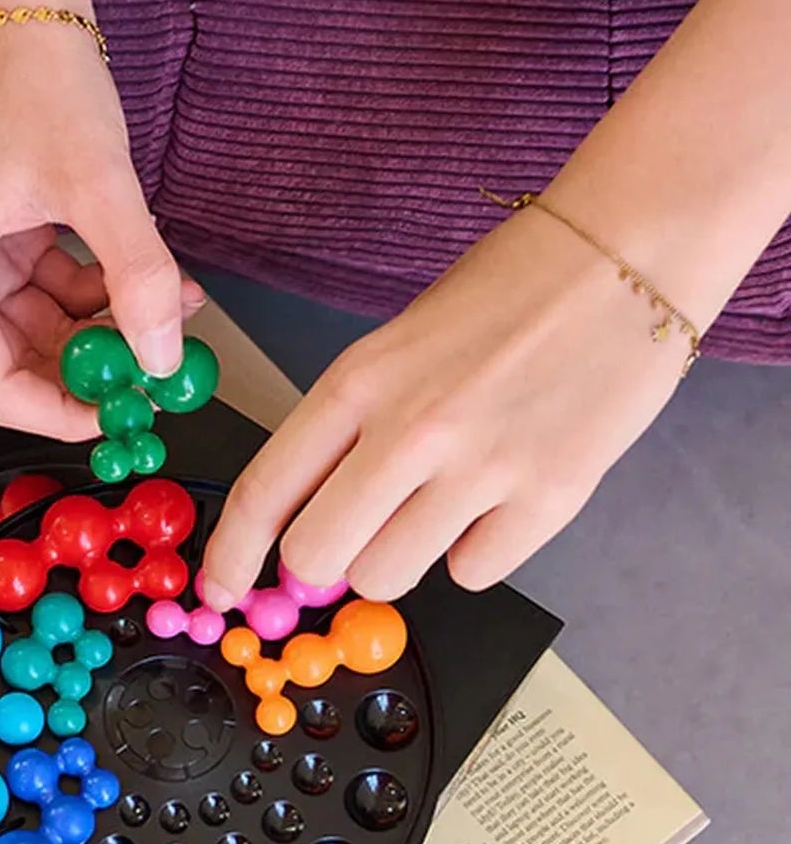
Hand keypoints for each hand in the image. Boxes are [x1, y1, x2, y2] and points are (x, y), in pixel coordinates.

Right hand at [0, 23, 203, 437]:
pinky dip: (92, 295)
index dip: (58, 414)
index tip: (122, 416)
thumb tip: (162, 357)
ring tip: (170, 310)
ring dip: (100, 330)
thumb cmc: (31, 74)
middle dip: (87, 370)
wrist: (14, 0)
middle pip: (9, 364)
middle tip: (156, 368)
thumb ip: (136, 278)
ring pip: (32, 332)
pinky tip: (146, 282)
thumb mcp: (98, 185)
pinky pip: (40, 293)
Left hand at [199, 205, 690, 607]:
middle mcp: (411, 430)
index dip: (229, 557)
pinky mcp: (551, 496)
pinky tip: (499, 497)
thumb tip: (306, 525)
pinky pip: (474, 573)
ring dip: (400, 557)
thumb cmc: (508, 294)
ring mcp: (482, 468)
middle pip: (317, 555)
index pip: (263, 493)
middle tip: (353, 536)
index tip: (217, 590)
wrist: (626, 253)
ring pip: (387, 577)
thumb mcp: (394, 348)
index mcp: (358, 383)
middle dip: (322, 562)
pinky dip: (478, 550)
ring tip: (439, 502)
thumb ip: (346, 432)